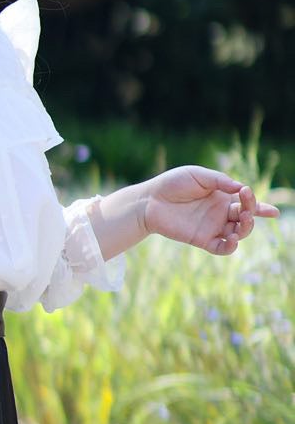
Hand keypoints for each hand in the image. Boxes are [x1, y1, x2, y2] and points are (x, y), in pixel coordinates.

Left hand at [142, 167, 280, 253]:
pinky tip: (233, 239)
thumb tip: (240, 187)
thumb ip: (220, 181)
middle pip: (246, 218)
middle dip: (253, 212)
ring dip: (246, 229)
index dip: (262, 208)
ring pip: (239, 233)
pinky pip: (222, 248)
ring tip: (242, 220)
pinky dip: (231, 247)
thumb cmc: (173, 184)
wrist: (150, 200)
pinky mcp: (202, 240)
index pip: (247, 204)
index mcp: (222, 197)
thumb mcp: (198, 175)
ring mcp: (212, 227)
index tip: (273, 211)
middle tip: (246, 206)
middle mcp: (220, 214)